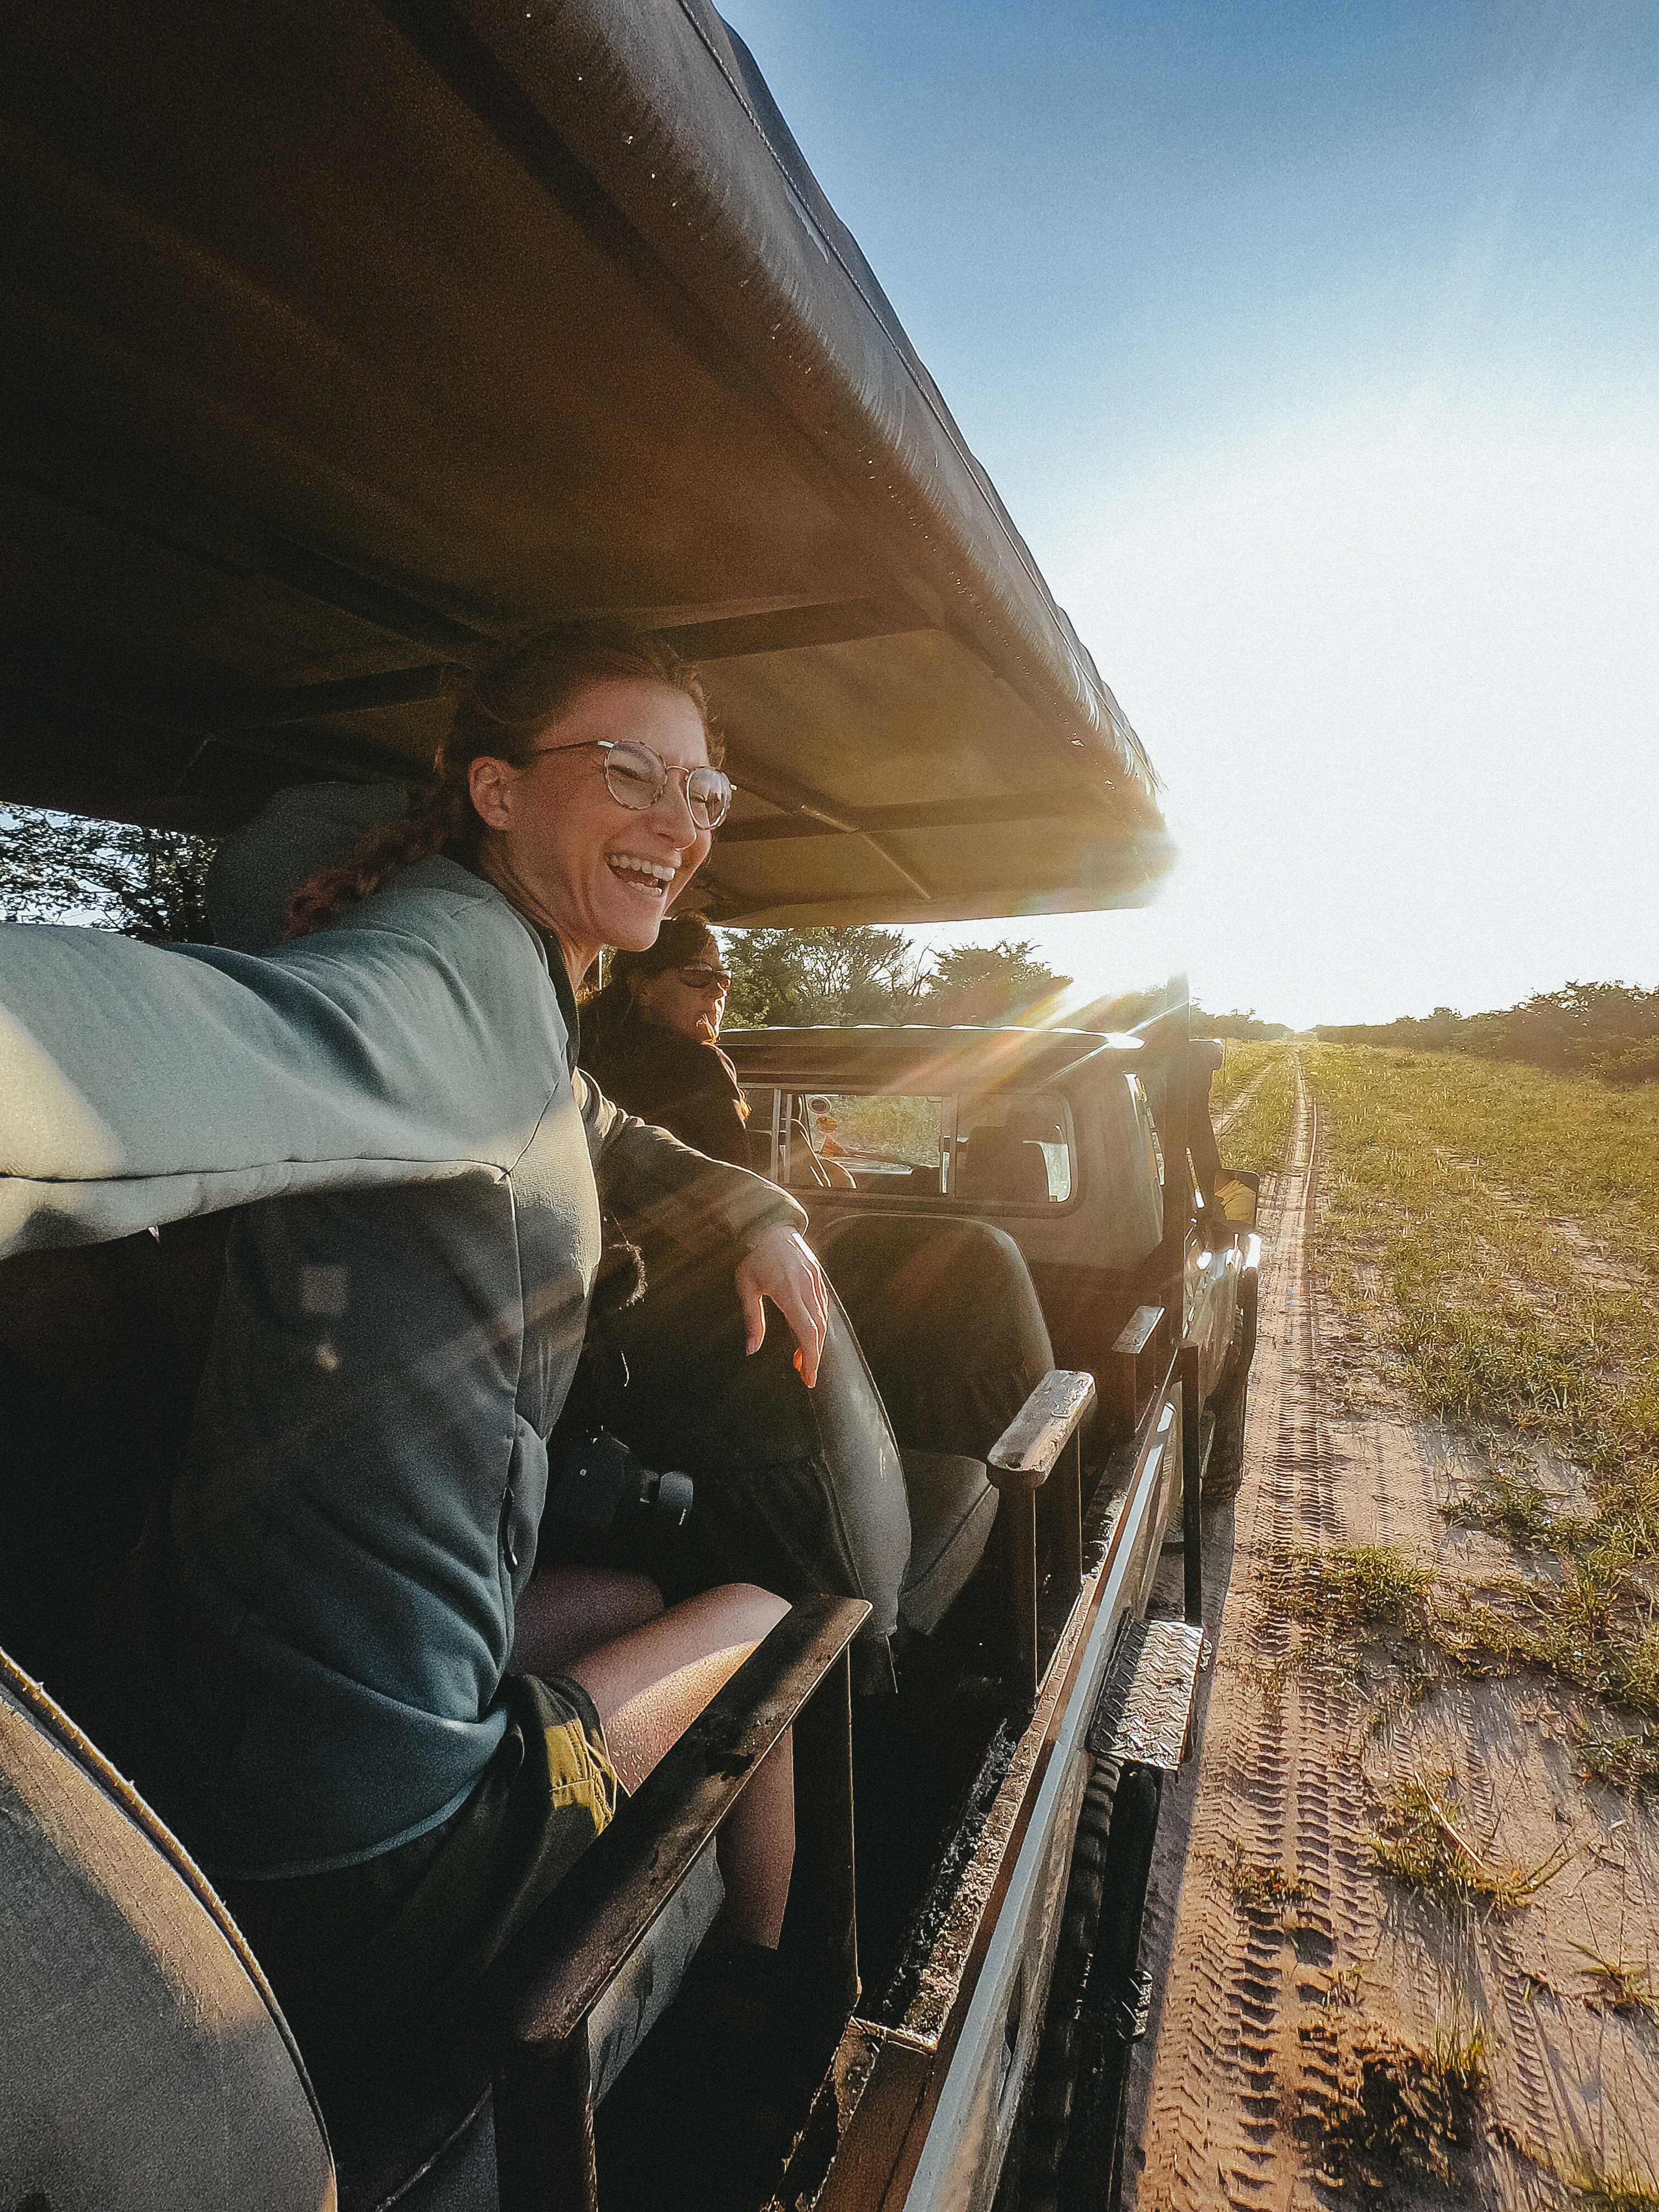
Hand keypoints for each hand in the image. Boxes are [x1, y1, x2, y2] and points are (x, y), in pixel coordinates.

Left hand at [734, 1224, 828, 1387]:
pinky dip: (818, 1324)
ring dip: (816, 1342)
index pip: (806, 1331)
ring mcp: (815, 1280)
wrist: (770, 1227)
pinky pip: (823, 1306)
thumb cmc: (754, 1257)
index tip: (809, 1376)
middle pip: (818, 1329)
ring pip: (823, 1318)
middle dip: (815, 1355)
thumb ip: (752, 1320)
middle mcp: (806, 1286)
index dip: (810, 1357)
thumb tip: (751, 1349)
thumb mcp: (746, 1287)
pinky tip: (809, 1334)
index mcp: (788, 1290)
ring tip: (804, 1359)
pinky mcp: (818, 1277)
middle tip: (808, 1374)